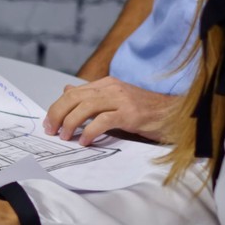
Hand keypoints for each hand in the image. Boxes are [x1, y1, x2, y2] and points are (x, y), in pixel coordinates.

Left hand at [44, 77, 177, 144]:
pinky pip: (103, 121)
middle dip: (58, 114)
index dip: (57, 107)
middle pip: (74, 98)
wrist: (175, 114)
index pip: (73, 92)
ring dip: (71, 123)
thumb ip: (92, 96)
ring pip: (86, 107)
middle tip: (51, 130)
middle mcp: (111, 88)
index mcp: (106, 84)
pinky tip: (85, 141)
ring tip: (65, 137)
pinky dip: (90, 131)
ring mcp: (121, 100)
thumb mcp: (115, 99)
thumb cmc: (145, 110)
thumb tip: (66, 90)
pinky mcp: (130, 114)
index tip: (49, 122)